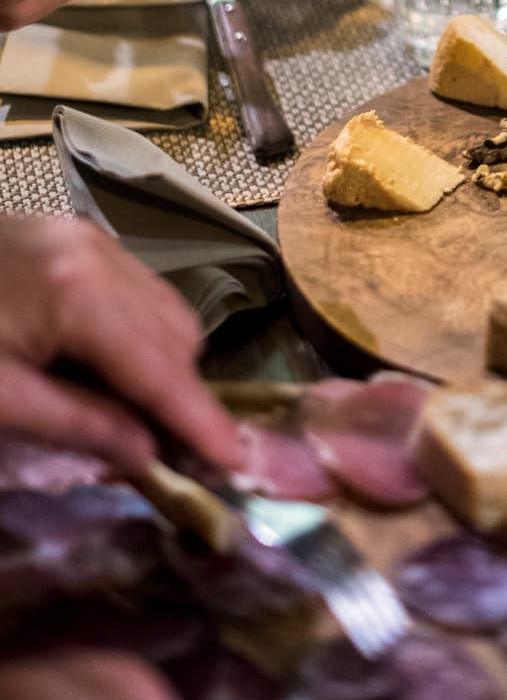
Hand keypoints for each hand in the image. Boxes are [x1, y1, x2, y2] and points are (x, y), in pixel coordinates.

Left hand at [0, 215, 239, 473]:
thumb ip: (77, 425)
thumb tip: (149, 455)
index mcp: (80, 291)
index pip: (161, 368)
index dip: (200, 420)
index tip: (238, 463)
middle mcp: (99, 252)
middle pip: (177, 334)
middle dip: (176, 394)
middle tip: (161, 452)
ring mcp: (88, 236)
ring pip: (164, 308)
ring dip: (158, 364)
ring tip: (123, 412)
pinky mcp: (74, 235)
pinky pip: (135, 288)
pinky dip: (133, 333)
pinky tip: (98, 367)